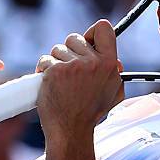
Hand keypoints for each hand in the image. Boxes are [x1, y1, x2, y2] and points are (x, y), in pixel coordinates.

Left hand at [35, 20, 123, 144]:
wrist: (71, 130)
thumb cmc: (90, 113)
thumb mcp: (113, 93)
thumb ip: (115, 74)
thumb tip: (115, 61)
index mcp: (109, 63)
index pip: (103, 28)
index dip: (92, 33)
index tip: (87, 43)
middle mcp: (92, 61)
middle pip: (75, 37)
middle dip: (70, 51)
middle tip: (71, 69)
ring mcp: (72, 66)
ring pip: (58, 49)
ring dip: (56, 61)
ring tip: (60, 80)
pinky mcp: (54, 71)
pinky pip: (45, 60)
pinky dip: (44, 69)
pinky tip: (49, 83)